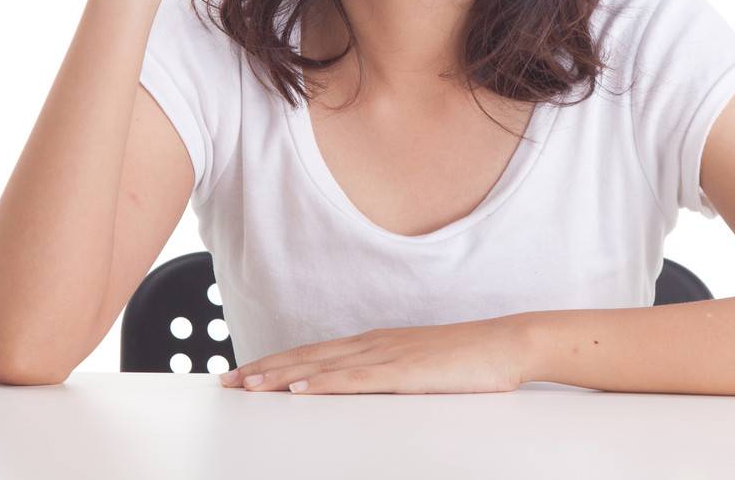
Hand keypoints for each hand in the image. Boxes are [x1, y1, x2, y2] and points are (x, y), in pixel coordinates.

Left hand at [218, 315, 533, 394]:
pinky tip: (298, 389)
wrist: (507, 343)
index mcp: (376, 343)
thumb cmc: (470, 359)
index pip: (315, 353)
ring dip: (280, 376)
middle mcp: (373, 343)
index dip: (278, 362)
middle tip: (227, 380)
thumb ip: (390, 375)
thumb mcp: (421, 368)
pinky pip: (354, 379)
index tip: (246, 371)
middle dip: (264, 369)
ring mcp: (387, 355)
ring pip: (321, 366)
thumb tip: (364, 391)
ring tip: (247, 385)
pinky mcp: (403, 371)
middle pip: (307, 357)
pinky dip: (322, 383)